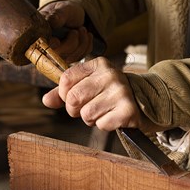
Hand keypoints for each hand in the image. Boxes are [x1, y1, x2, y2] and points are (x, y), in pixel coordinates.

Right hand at [39, 1, 92, 62]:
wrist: (72, 14)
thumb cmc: (63, 10)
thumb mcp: (61, 9)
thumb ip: (56, 16)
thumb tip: (51, 21)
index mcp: (40, 36)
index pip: (41, 49)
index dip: (50, 48)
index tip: (56, 41)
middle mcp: (47, 48)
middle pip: (58, 57)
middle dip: (72, 43)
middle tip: (75, 30)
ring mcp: (59, 55)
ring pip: (71, 59)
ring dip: (82, 43)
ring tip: (82, 29)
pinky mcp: (70, 57)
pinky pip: (81, 57)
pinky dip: (87, 46)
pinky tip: (86, 36)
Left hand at [42, 57, 160, 131]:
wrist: (142, 101)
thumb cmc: (108, 93)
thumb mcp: (88, 85)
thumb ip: (64, 92)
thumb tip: (46, 100)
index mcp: (98, 64)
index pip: (66, 79)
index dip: (64, 94)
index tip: (74, 97)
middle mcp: (111, 74)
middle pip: (73, 98)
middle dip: (76, 110)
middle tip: (88, 108)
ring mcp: (121, 91)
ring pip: (86, 114)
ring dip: (91, 119)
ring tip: (103, 111)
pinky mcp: (128, 110)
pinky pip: (101, 124)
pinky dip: (105, 125)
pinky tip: (113, 117)